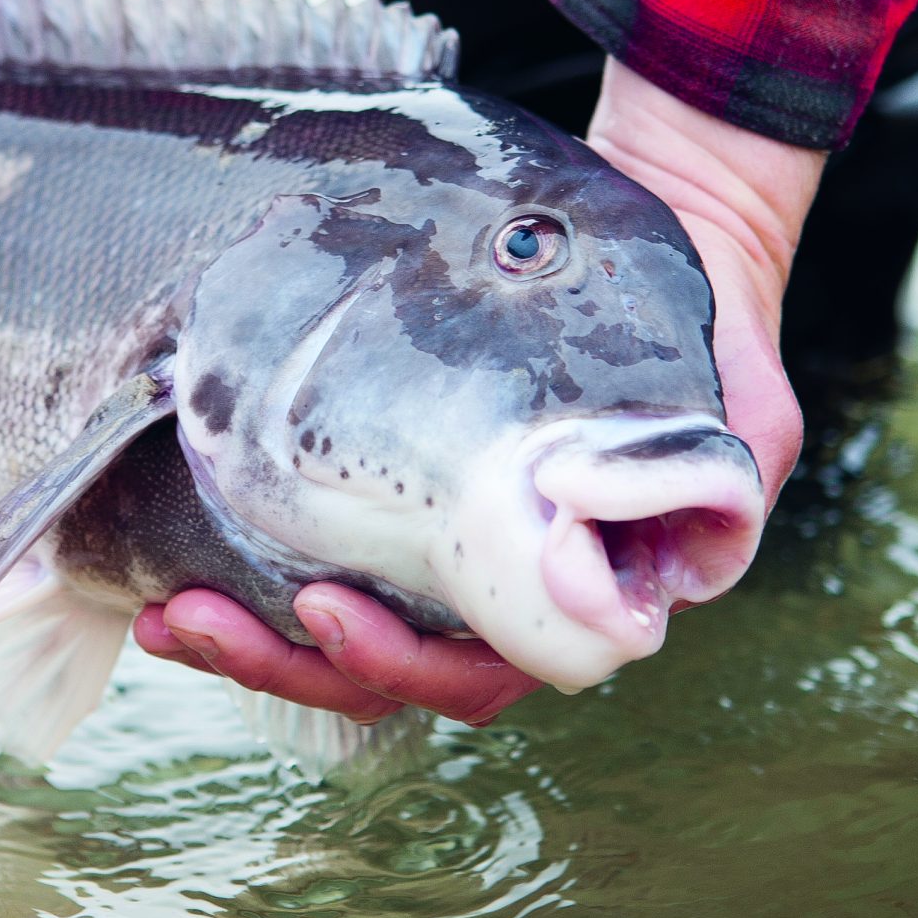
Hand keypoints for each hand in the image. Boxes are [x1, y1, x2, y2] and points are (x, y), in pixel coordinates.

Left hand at [132, 57, 825, 724]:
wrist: (682, 241)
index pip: (486, 671)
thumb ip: (731, 472)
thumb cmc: (712, 325)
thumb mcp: (747, 401)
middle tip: (199, 617)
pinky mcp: (405, 499)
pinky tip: (174, 566)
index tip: (324, 606)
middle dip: (288, 665)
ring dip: (252, 643)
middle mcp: (509, 590)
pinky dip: (250, 580)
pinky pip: (325, 564)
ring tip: (170, 618)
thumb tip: (686, 553)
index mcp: (588, 596)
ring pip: (344, 642)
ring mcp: (451, 553)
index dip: (402, 662)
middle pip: (390, 676)